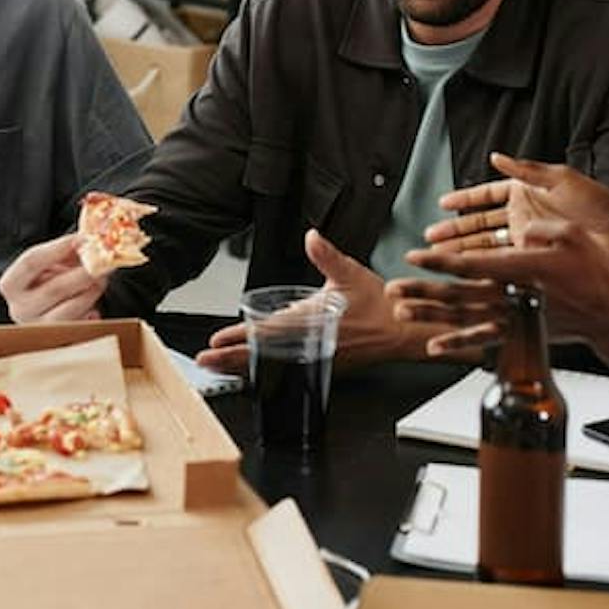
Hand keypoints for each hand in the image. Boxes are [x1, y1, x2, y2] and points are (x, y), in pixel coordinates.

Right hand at [0, 232, 103, 322]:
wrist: (47, 310)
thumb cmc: (49, 281)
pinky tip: (96, 306)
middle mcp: (19, 310)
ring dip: (92, 292)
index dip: (58, 248)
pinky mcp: (58, 342)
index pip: (31, 262)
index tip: (82, 239)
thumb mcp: (51, 262)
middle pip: (54, 288)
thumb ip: (66, 250)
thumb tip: (87, 241)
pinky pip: (80, 327)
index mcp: (11, 285)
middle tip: (103, 263)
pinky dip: (92, 313)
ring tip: (103, 280)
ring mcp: (39, 329)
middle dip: (83, 273)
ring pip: (70, 310)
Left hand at [196, 230, 455, 373]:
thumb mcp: (350, 272)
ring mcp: (316, 358)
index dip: (240, 337)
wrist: (404, 330)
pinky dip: (265, 372)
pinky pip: (287, 371)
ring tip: (218, 367)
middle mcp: (310, 344)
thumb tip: (312, 236)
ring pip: (272, 367)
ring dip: (243, 368)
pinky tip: (251, 371)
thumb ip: (327, 255)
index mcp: (312, 321)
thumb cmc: (380, 304)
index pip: (268, 331)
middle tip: (204, 360)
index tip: (216, 340)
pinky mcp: (323, 364)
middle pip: (262, 356)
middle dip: (231, 360)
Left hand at [404, 219, 608, 360]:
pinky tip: (434, 346)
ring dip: (430, 315)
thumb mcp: (572, 235)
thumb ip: (540, 229)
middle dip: (421, 291)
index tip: (415, 256)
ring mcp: (512, 317)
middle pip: (457, 294)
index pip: (472, 264)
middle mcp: (511, 295)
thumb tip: (518, 232)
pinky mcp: (517, 331)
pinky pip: (481, 340)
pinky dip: (457, 343)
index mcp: (521, 269)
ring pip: (462, 317)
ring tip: (401, 311)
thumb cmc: (592, 273)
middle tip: (393, 288)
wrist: (608, 314)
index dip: (440, 261)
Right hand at [422, 152, 608, 263]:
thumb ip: (525, 170)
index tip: (444, 205)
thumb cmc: (595, 203)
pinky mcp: (535, 257)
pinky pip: (503, 260)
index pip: (487, 194)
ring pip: (487, 243)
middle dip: (455, 229)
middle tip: (432, 237)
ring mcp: (528, 238)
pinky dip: (484, 263)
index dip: (465, 200)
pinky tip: (467, 267)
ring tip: (441, 254)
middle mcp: (524, 215)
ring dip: (463, 248)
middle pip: (481, 223)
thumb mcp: (560, 178)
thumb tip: (498, 157)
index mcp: (527, 192)